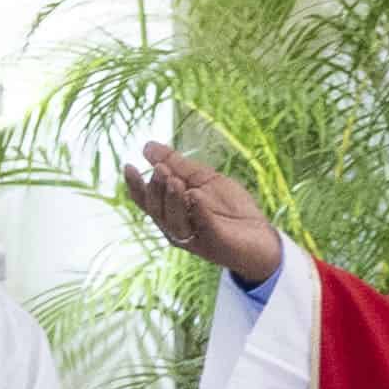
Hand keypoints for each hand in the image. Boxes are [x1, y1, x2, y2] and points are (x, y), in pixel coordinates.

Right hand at [130, 144, 285, 287]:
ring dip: (172, 200)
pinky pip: (203, 226)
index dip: (135, 185)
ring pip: (173, 221)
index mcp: (171, 212)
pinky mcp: (214, 242)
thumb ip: (177, 165)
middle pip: (156, 210)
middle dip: (156, 189)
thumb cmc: (230, 208)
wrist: (260, 233)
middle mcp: (176, 228)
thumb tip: (147, 146)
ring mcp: (194, 238)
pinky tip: (195, 196)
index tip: (128, 166)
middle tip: (162, 170)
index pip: (146, 200)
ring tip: (175, 181)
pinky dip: (198, 211)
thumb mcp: (203, 179)